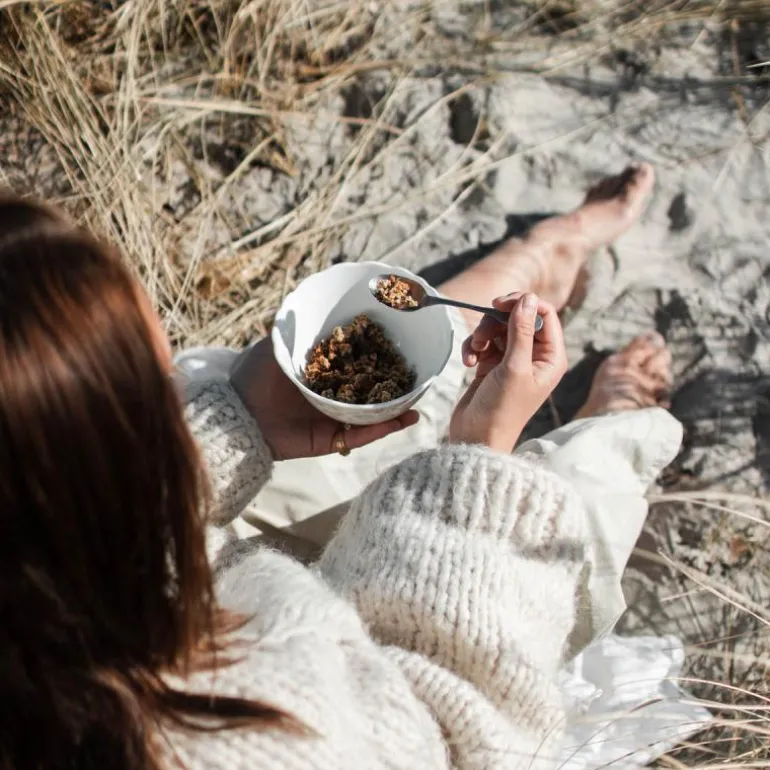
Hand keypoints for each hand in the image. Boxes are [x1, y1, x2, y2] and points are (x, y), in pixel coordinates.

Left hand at [230, 337, 418, 460]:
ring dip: (397, 408)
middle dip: (392, 383)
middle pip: (368, 388)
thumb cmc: (253, 377)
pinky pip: (362, 435)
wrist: (238, 415)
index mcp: (319, 372)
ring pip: (371, 414)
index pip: (354, 362)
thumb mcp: (274, 346)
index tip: (396, 343)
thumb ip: (294, 330)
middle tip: (416, 373)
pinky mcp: (331, 440)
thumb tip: (305, 303)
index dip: (374, 354)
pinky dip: (385, 427)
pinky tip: (407, 418)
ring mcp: (332, 418)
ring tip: (419, 399)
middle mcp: (329, 395)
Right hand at [449, 292, 566, 452]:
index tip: (499, 304)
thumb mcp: (514, 367)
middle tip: (482, 329)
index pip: (545, 314)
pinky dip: (474, 347)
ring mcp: (512, 360)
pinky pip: (484, 342)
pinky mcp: (492, 365)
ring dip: (482, 334)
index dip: (523, 304)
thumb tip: (528, 297)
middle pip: (518, 317)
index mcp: (551, 358)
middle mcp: (535, 357)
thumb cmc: (501, 409)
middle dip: (497, 321)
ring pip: (498, 328)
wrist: (476, 438)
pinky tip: (468, 362)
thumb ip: (522, 330)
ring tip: (474, 350)